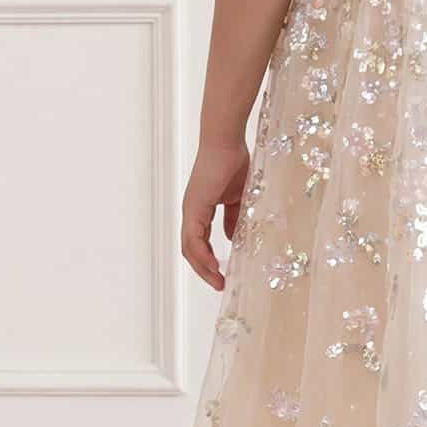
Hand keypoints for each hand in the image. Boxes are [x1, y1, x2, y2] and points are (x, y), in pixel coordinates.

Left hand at [181, 140, 249, 290]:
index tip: (223, 274)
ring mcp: (190, 210)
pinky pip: (193, 239)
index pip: (200, 242)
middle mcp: (191, 212)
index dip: (209, 260)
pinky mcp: (194, 208)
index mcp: (200, 210)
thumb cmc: (233, 163)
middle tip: (220, 284)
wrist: (226, 142)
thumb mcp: (237, 198)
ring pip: (189, 248)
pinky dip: (202, 255)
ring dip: (202, 267)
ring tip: (217, 280)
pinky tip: (214, 265)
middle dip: (205, 269)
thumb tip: (232, 238)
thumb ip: (233, 218)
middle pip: (191, 250)